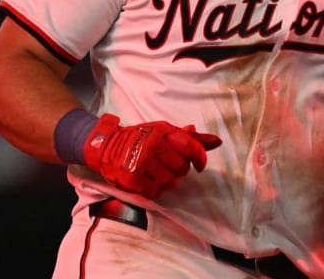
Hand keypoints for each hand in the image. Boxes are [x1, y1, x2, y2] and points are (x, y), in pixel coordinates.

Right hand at [83, 114, 221, 199]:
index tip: (200, 165)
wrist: (106, 146)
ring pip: (170, 182)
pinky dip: (154, 190)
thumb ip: (188, 138)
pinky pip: (155, 192)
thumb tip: (216, 141)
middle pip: (182, 168)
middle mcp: (153, 146)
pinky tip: (148, 182)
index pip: (191, 146)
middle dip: (178, 170)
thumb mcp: (163, 131)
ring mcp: (142, 163)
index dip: (200, 158)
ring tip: (157, 173)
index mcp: (163, 132)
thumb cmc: (140, 138)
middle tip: (167, 166)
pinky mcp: (133, 179)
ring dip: (167, 181)